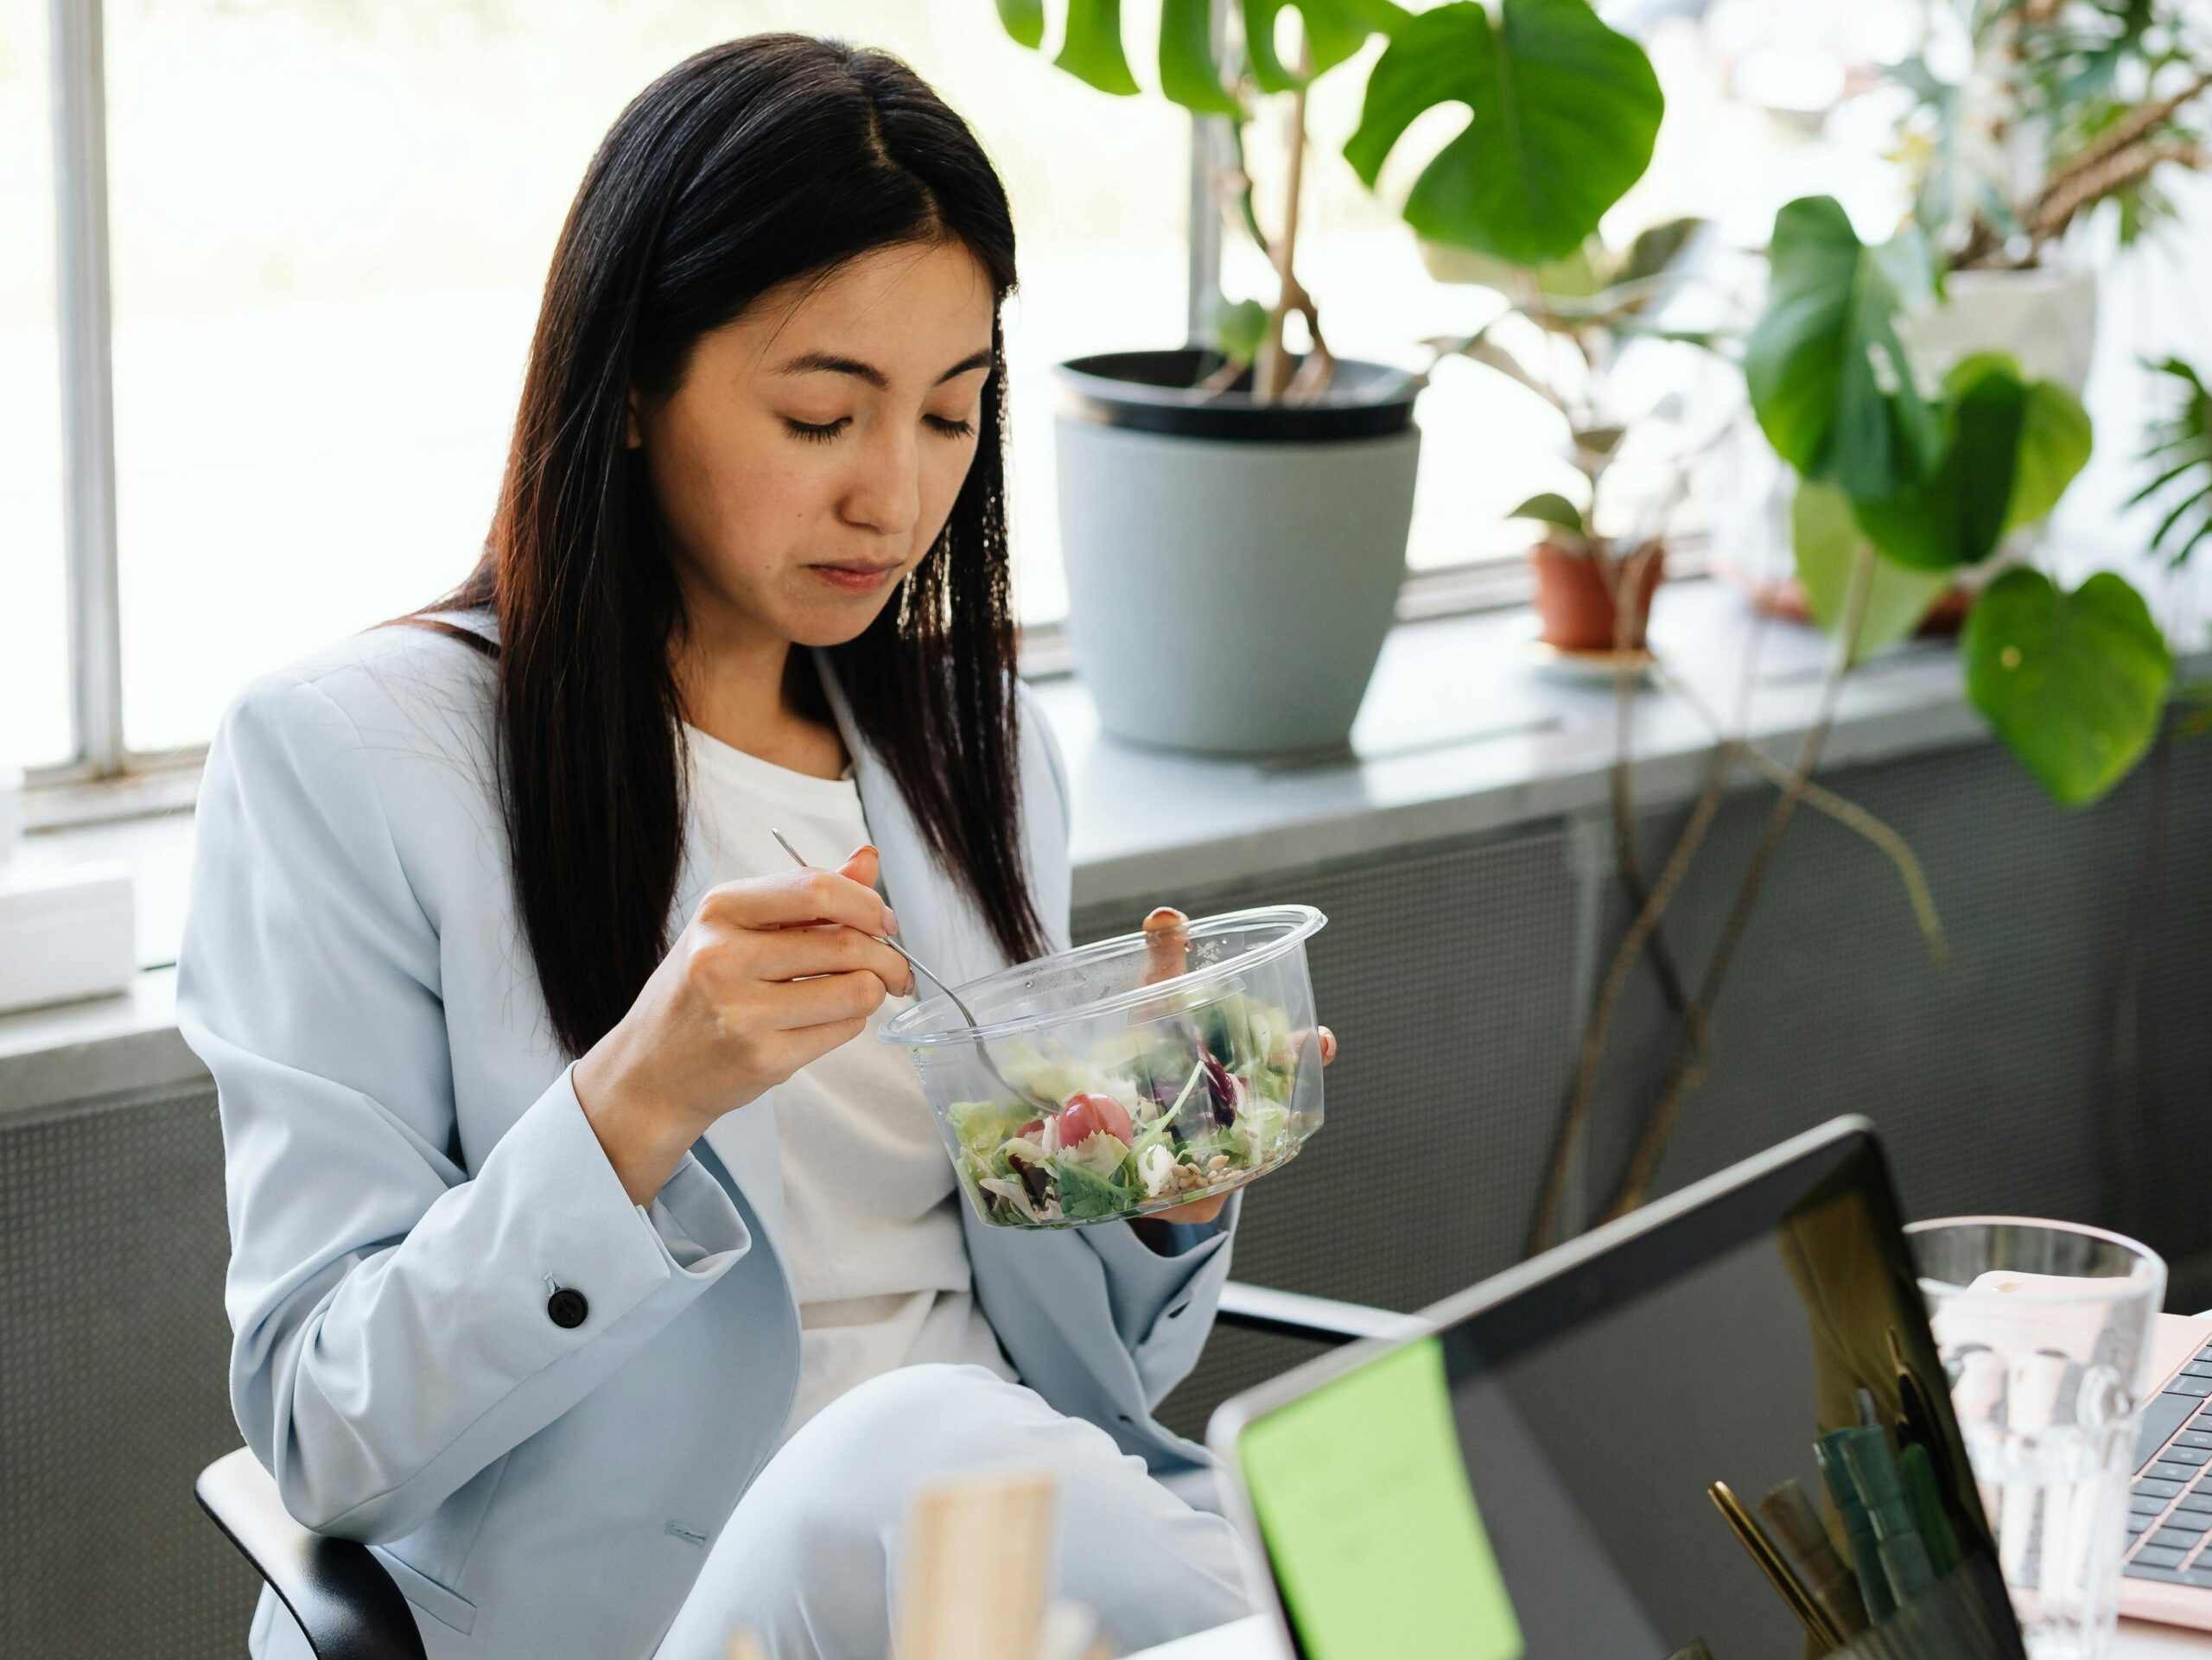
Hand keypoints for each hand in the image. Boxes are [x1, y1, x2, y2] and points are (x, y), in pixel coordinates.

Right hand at [572, 845, 913, 1202]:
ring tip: (861, 993)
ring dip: (874, 991)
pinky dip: (849, 1022)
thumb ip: (806, 896)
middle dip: (888, 956)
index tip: (883, 921)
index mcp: (720, 910)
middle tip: (895, 967)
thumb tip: (868, 859)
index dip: (867, 903)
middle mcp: (724, 958)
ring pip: (857, 991)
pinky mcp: (762, 1058)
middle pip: (847, 944)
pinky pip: (843, 1031)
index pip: (816, 889)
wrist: (651, 1070)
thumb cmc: (698, 993)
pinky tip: (824, 1021)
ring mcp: (742, 1012)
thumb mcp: (738, 929)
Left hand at [1134, 901, 1336, 1229]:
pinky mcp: (1192, 1200)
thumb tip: (1166, 916)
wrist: (1115, 1128)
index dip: (1308, 1054)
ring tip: (1219, 1155)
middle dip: (1275, 1106)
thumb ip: (1165, 965)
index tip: (1320, 1038)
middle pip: (1277, 1117)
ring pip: (1237, 1164)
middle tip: (1269, 1098)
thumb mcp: (1153, 1007)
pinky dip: (1186, 1195)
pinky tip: (1176, 1192)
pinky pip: (1195, 1200)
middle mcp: (1247, 1120)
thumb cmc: (1147, 1057)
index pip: (1293, 1063)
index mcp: (1245, 1071)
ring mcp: (1224, 1164)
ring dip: (1232, 1158)